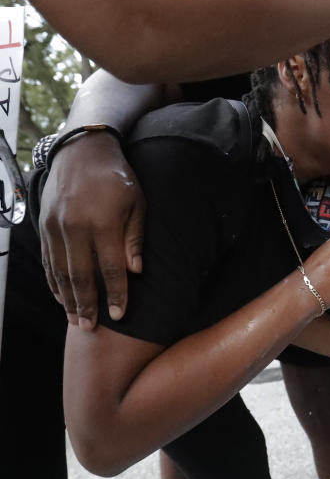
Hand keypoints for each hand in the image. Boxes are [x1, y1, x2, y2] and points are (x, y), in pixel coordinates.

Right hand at [39, 132, 145, 329]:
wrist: (82, 150)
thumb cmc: (118, 178)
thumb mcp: (137, 203)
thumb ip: (135, 238)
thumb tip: (136, 271)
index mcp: (102, 223)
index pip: (110, 268)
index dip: (116, 294)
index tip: (120, 315)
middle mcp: (74, 227)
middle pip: (81, 276)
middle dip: (86, 305)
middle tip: (91, 328)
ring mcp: (55, 227)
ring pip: (60, 271)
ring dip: (67, 298)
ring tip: (75, 319)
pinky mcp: (43, 225)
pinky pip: (49, 260)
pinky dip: (53, 281)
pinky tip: (60, 296)